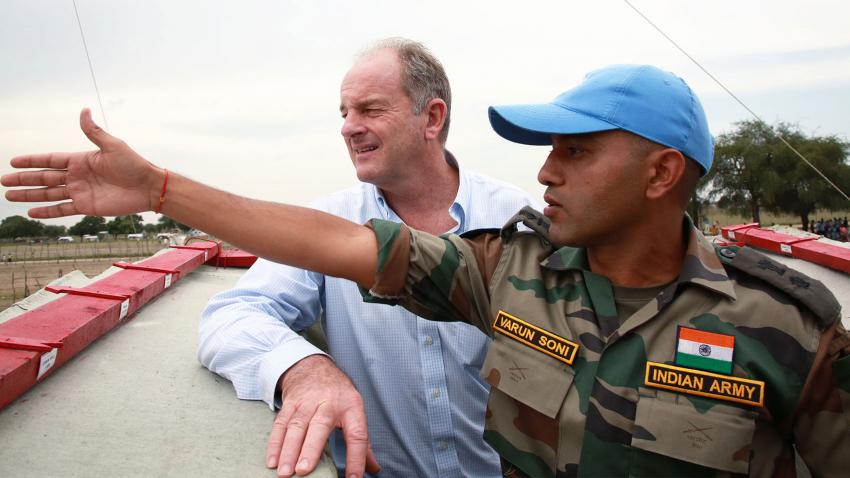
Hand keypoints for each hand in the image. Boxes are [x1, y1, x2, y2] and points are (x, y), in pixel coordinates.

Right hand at [2, 108, 161, 217]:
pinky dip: (47, 212)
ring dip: (29, 195)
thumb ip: (94, 132)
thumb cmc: (134, 165)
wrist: (149, 187)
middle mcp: (77, 176)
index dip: (32, 161)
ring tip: (9, 195)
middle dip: (23, 179)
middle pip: (44, 177)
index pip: (50, 160)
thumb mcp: (113, 146)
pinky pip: (62, 209)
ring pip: (48, 194)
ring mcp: (80, 192)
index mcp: (81, 160)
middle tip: (2, 180)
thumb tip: (83, 110)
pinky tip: (31, 212)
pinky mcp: (87, 206)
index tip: (14, 162)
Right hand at [268, 355, 379, 477]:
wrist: (313, 367)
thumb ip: (362, 442)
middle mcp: (329, 403)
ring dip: (288, 450)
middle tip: (303, 470)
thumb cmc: (337, 395)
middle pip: (320, 426)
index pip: (357, 435)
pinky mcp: (290, 403)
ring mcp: (307, 402)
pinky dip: (275, 443)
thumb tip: (374, 468)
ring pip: (296, 426)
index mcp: (351, 407)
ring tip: (284, 472)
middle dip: (310, 449)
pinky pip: (280, 424)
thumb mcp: (354, 411)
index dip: (356, 458)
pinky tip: (272, 460)